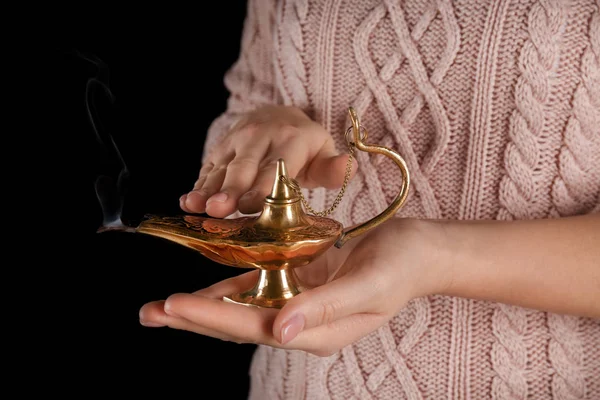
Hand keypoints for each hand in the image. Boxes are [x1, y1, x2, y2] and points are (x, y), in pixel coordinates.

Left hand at [139, 219, 447, 355]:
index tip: (175, 305)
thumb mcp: (368, 287)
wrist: (417, 251)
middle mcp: (300, 322)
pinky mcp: (298, 282)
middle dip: (193, 319)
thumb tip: (279, 331)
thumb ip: (325, 309)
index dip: (212, 317)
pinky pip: (256, 286)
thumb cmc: (399, 267)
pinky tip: (203, 285)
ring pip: (240, 308)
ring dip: (202, 306)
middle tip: (150, 314)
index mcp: (316, 331)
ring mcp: (297, 303)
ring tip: (161, 308)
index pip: (255, 328)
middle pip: (237, 324)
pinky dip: (228, 285)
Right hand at [180, 105, 356, 217]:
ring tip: (195, 207)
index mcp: (290, 141)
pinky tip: (186, 202)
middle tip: (218, 210)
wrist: (279, 116)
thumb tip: (347, 168)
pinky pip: (208, 168)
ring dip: (208, 189)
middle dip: (230, 190)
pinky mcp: (221, 149)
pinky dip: (198, 185)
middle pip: (244, 168)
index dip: (262, 188)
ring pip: (222, 168)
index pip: (276, 167)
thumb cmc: (304, 146)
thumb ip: (333, 168)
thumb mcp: (323, 152)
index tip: (250, 207)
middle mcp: (260, 137)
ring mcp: (237, 142)